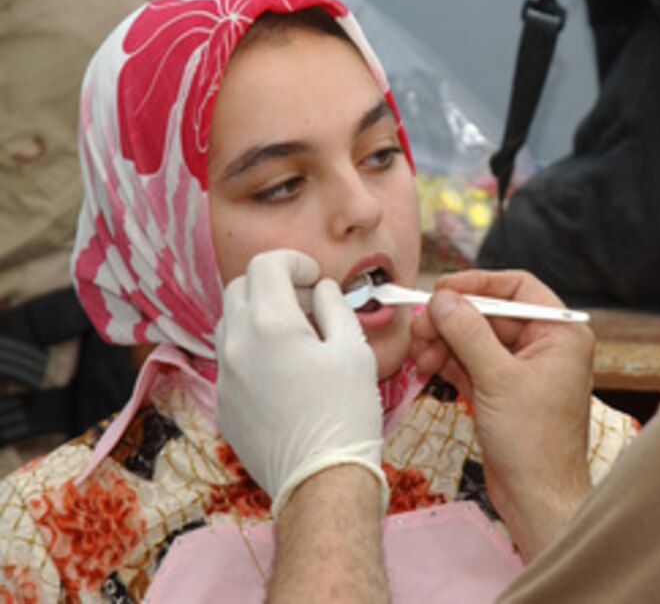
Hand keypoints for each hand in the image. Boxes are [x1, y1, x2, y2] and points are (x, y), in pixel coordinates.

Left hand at [215, 249, 387, 516]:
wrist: (321, 479)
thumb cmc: (346, 413)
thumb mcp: (354, 349)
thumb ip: (334, 307)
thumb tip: (322, 290)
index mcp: (270, 323)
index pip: (267, 265)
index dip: (295, 262)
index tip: (315, 277)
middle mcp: (236, 344)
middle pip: (239, 288)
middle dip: (272, 285)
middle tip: (306, 305)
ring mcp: (224, 376)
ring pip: (230, 324)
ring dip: (259, 317)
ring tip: (296, 341)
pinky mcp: (223, 405)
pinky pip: (231, 362)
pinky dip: (253, 353)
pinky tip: (285, 377)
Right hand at [409, 269, 594, 559]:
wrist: (538, 499)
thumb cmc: (534, 442)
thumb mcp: (498, 379)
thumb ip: (468, 333)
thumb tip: (442, 300)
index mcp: (560, 333)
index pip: (518, 287)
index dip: (478, 284)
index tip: (442, 289)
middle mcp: (546, 346)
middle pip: (491, 313)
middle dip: (453, 319)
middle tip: (419, 327)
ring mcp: (523, 370)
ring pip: (476, 339)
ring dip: (445, 342)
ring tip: (418, 353)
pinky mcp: (504, 392)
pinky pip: (472, 364)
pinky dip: (449, 362)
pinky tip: (426, 365)